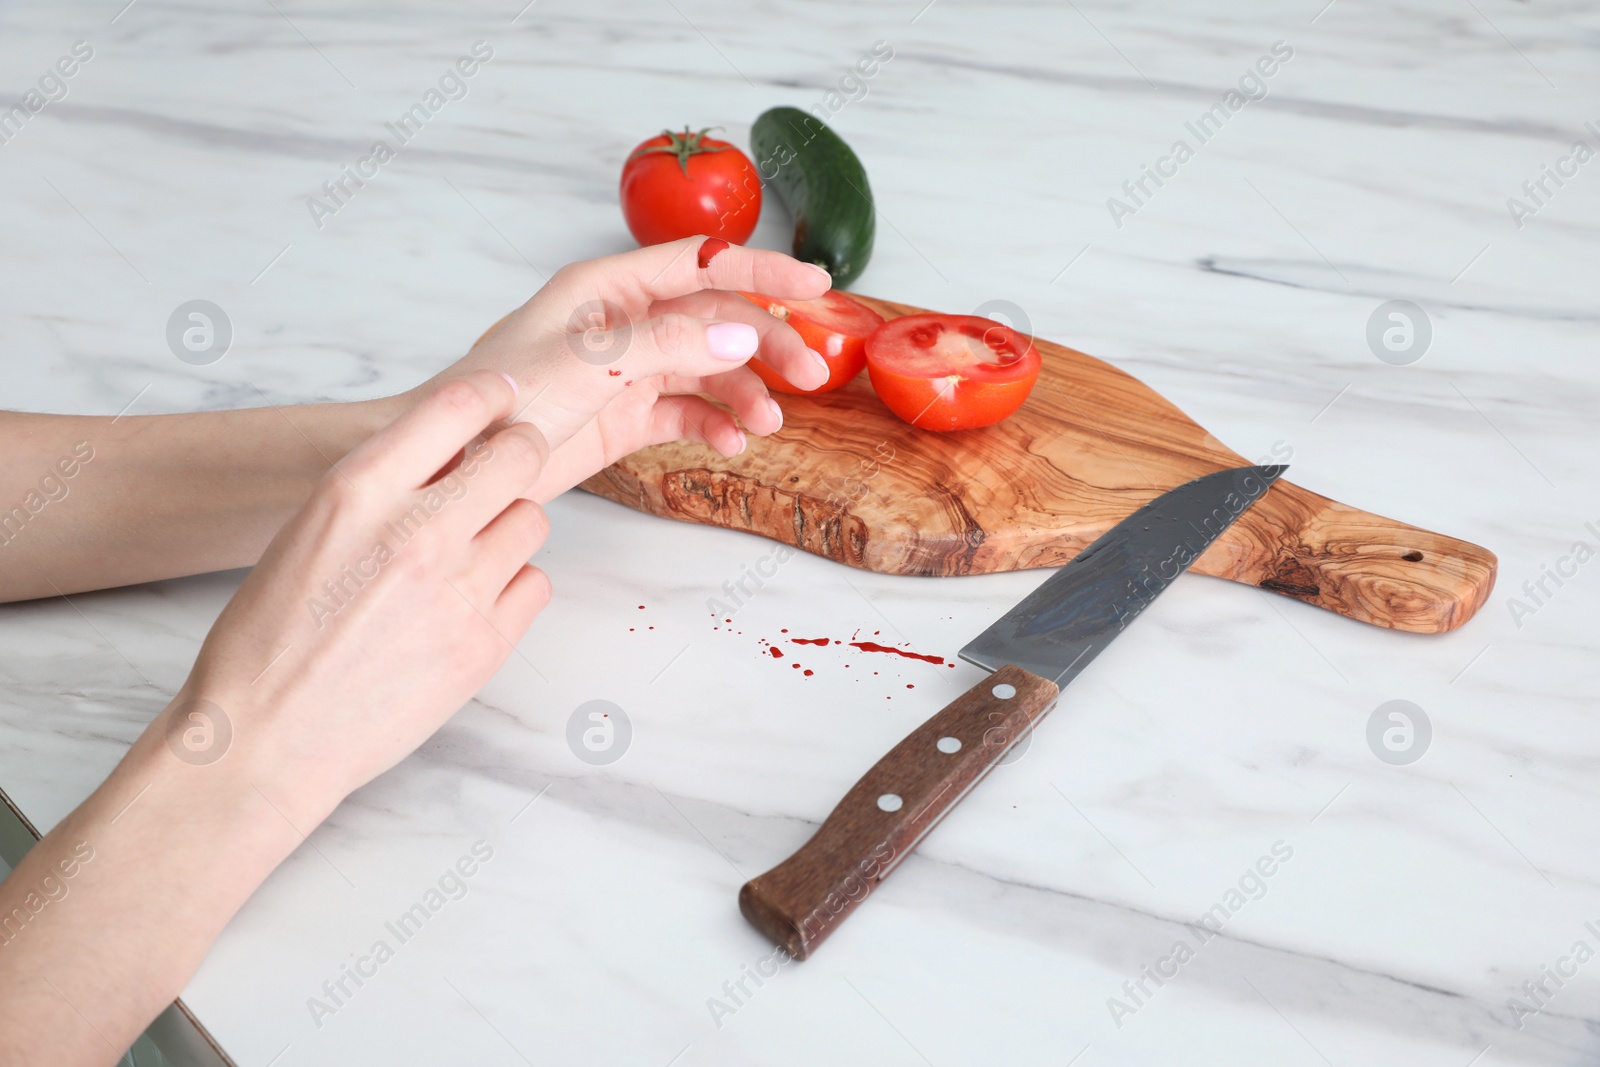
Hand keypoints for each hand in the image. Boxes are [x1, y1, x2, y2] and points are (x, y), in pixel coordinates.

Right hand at [171, 370, 550, 823]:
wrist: (266, 742)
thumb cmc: (272, 639)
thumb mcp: (308, 532)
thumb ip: (383, 488)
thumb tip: (453, 453)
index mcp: (358, 491)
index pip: (458, 403)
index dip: (491, 397)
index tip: (500, 404)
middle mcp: (416, 531)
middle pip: (520, 454)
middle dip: (517, 455)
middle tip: (501, 474)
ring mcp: (459, 591)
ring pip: (532, 520)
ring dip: (508, 528)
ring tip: (466, 557)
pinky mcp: (486, 645)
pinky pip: (535, 584)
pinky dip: (513, 589)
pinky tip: (470, 606)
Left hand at [428, 236, 832, 499]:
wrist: (457, 468)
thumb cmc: (498, 401)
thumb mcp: (586, 363)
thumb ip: (665, 343)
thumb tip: (741, 333)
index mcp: (608, 288)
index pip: (700, 264)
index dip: (761, 271)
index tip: (815, 286)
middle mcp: (623, 323)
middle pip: (717, 320)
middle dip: (767, 344)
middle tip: (810, 374)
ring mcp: (627, 371)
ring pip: (710, 369)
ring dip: (746, 393)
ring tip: (767, 425)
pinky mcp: (626, 417)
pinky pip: (688, 412)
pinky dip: (716, 425)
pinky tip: (732, 442)